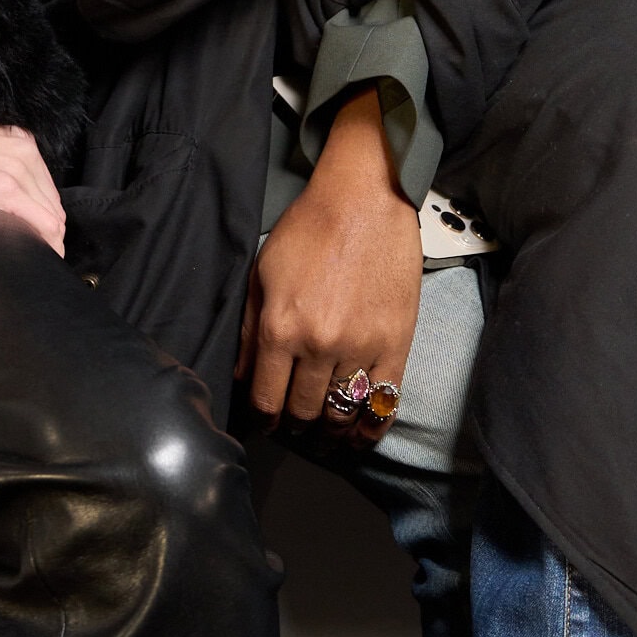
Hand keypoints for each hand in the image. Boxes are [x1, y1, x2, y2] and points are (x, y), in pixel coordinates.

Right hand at [0, 117, 66, 255]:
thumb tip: (12, 203)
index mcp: (20, 141)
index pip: (47, 190)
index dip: (45, 218)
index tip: (38, 237)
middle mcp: (24, 152)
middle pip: (52, 205)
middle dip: (49, 233)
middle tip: (38, 254)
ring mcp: (16, 169)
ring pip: (52, 218)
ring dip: (48, 242)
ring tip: (37, 260)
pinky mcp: (3, 189)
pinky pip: (41, 224)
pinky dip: (44, 243)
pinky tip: (38, 257)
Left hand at [237, 87, 422, 435]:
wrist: (363, 201)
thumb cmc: (307, 231)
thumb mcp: (261, 275)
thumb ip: (247, 330)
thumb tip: (240, 378)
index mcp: (278, 329)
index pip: (266, 400)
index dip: (263, 420)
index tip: (264, 425)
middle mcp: (317, 346)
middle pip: (303, 412)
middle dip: (295, 426)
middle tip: (295, 426)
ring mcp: (359, 348)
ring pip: (341, 413)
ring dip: (330, 430)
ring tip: (325, 434)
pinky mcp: (395, 345)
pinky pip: (383, 402)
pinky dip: (370, 427)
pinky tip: (360, 436)